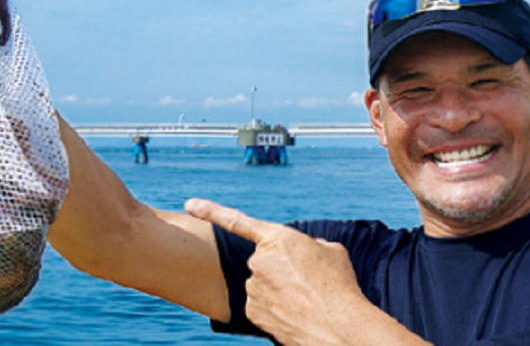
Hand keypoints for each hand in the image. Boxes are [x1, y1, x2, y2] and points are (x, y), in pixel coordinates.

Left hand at [186, 199, 367, 344]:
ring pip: (261, 285)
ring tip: (305, 299)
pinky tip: (294, 313)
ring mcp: (252, 287)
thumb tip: (305, 252)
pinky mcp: (251, 311)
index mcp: (277, 238)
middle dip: (280, 270)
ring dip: (279, 290)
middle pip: (263, 262)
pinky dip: (274, 309)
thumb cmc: (339, 285)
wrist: (338, 325)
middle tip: (306, 282)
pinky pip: (260, 305)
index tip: (190, 204)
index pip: (237, 221)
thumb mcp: (331, 252)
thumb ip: (309, 246)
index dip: (211, 211)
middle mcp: (258, 260)